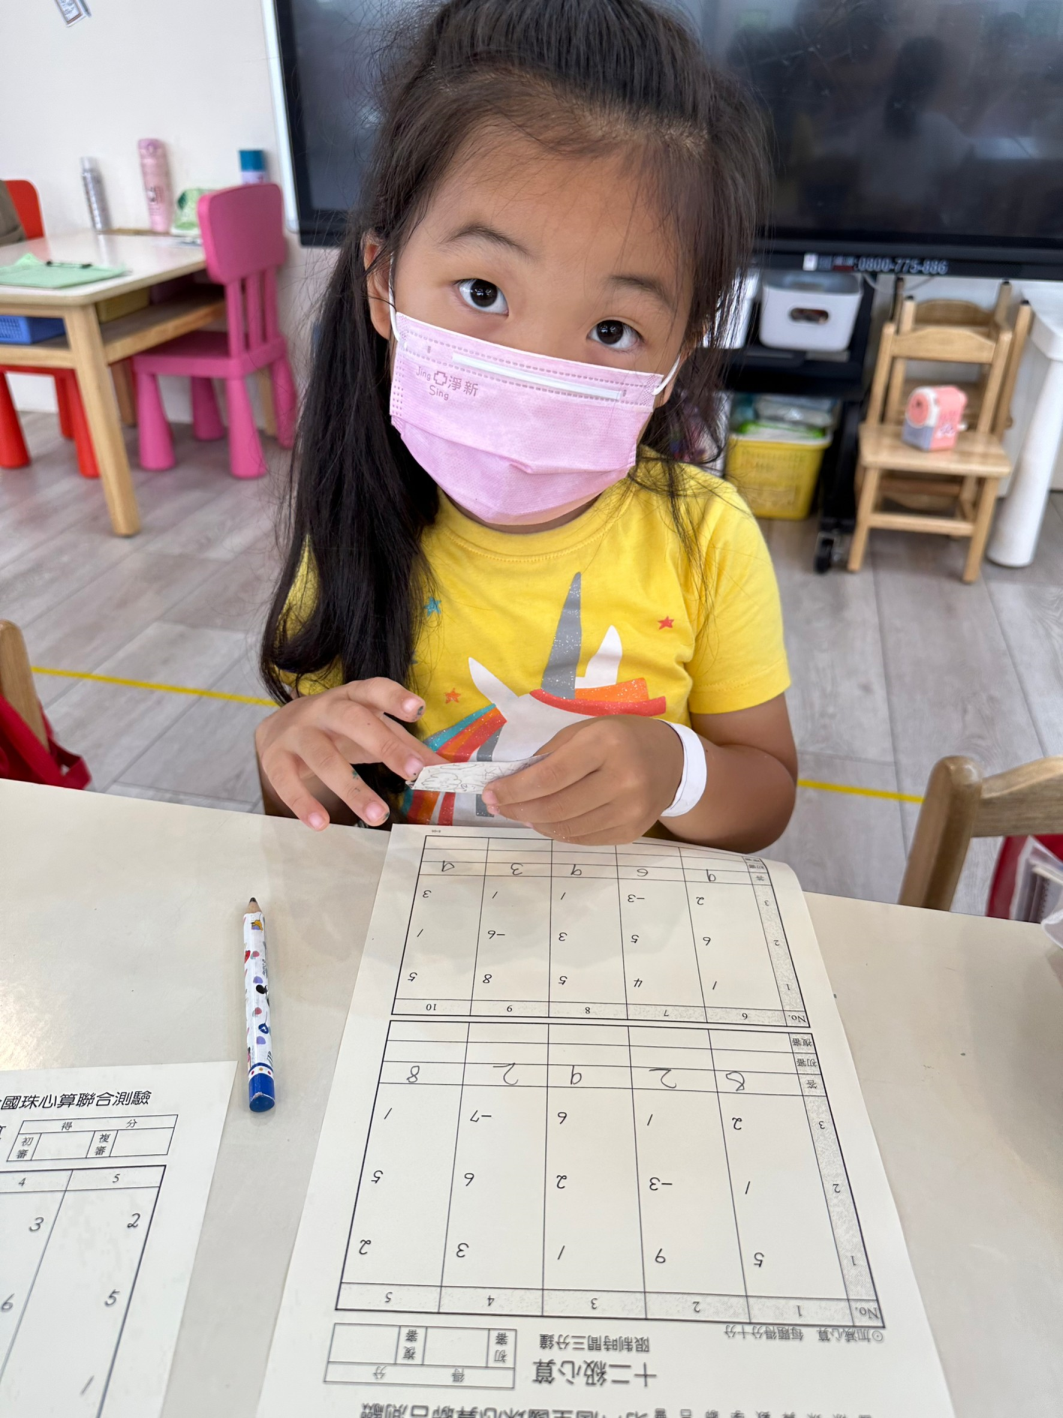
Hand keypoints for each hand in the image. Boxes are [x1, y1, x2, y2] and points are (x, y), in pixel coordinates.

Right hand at [255, 679, 443, 828]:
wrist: (279, 728)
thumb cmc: (340, 730)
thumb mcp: (373, 729)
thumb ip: (409, 748)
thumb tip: (447, 769)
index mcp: (353, 697)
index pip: (375, 689)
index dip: (395, 698)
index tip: (418, 710)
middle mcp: (324, 709)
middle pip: (353, 721)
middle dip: (384, 746)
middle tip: (413, 773)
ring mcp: (297, 732)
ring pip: (323, 757)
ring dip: (352, 788)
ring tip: (379, 817)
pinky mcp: (275, 758)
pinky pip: (287, 781)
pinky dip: (303, 803)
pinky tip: (320, 824)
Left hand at [482, 716, 684, 844]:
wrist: (673, 761)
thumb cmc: (621, 738)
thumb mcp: (586, 730)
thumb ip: (550, 754)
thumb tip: (511, 783)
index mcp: (606, 744)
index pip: (550, 776)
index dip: (514, 789)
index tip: (490, 794)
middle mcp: (622, 779)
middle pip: (556, 807)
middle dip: (518, 809)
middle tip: (498, 806)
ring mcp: (630, 810)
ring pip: (568, 829)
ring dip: (535, 823)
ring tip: (521, 813)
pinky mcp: (632, 831)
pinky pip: (584, 839)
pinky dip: (559, 832)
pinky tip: (547, 820)